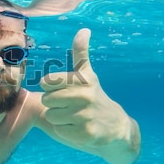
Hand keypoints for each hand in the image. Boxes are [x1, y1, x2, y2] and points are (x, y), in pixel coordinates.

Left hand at [40, 28, 130, 149]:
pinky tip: (78, 129)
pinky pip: (59, 131)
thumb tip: (84, 29)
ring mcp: (86, 115)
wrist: (116, 126)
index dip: (50, 87)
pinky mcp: (86, 134)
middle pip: (47, 100)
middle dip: (54, 104)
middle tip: (70, 106)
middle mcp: (85, 96)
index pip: (47, 81)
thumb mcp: (88, 74)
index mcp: (83, 79)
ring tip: (74, 117)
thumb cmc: (94, 97)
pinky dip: (65, 132)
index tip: (63, 90)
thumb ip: (81, 53)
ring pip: (51, 116)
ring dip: (59, 119)